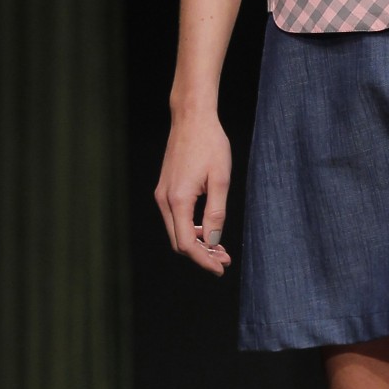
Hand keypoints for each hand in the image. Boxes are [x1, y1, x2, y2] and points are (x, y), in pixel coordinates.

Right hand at [155, 109, 233, 276]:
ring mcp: (163, 194)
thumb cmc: (210, 144)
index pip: (186, 243)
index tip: (221, 268)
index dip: (203, 260)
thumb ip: (216, 213)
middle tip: (225, 260)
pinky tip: (208, 230)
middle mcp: (165, 200)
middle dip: (201, 255)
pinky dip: (190, 229)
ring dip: (197, 243)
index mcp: (178, 199)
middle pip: (178, 242)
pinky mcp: (166, 189)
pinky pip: (175, 218)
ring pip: (176, 231)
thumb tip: (214, 240)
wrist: (192, 119)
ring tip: (220, 248)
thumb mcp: (220, 179)